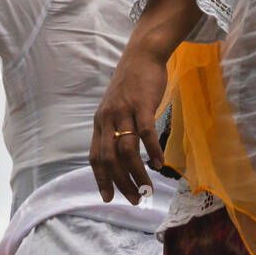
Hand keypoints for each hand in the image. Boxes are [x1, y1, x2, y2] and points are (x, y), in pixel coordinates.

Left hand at [90, 45, 167, 205]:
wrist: (142, 55)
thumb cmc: (131, 84)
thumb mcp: (114, 107)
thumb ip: (113, 128)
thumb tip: (119, 157)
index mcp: (100, 122)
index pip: (96, 157)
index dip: (101, 179)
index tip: (108, 198)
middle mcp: (108, 118)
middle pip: (110, 159)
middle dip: (121, 183)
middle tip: (135, 199)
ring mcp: (124, 111)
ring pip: (127, 150)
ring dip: (138, 173)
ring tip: (148, 189)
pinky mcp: (142, 104)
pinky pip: (146, 133)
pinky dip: (153, 151)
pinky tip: (160, 164)